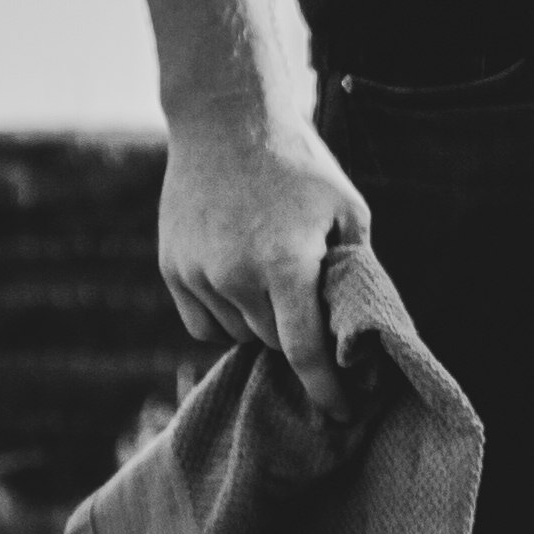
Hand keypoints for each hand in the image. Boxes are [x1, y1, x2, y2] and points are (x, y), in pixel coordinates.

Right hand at [158, 110, 371, 417]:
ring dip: (260, 323)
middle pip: (273, 343)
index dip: (326, 389)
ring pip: (237, 334)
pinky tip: (241, 286)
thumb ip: (354, 269)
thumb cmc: (299, 165)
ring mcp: (198, 273)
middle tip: (314, 314)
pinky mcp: (172, 269)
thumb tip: (361, 327)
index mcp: (286, 264)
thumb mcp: (346, 210)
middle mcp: (236, 276)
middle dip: (297, 338)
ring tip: (273, 280)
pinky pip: (203, 323)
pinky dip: (225, 317)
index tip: (342, 412)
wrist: (225, 120)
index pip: (305, 352)